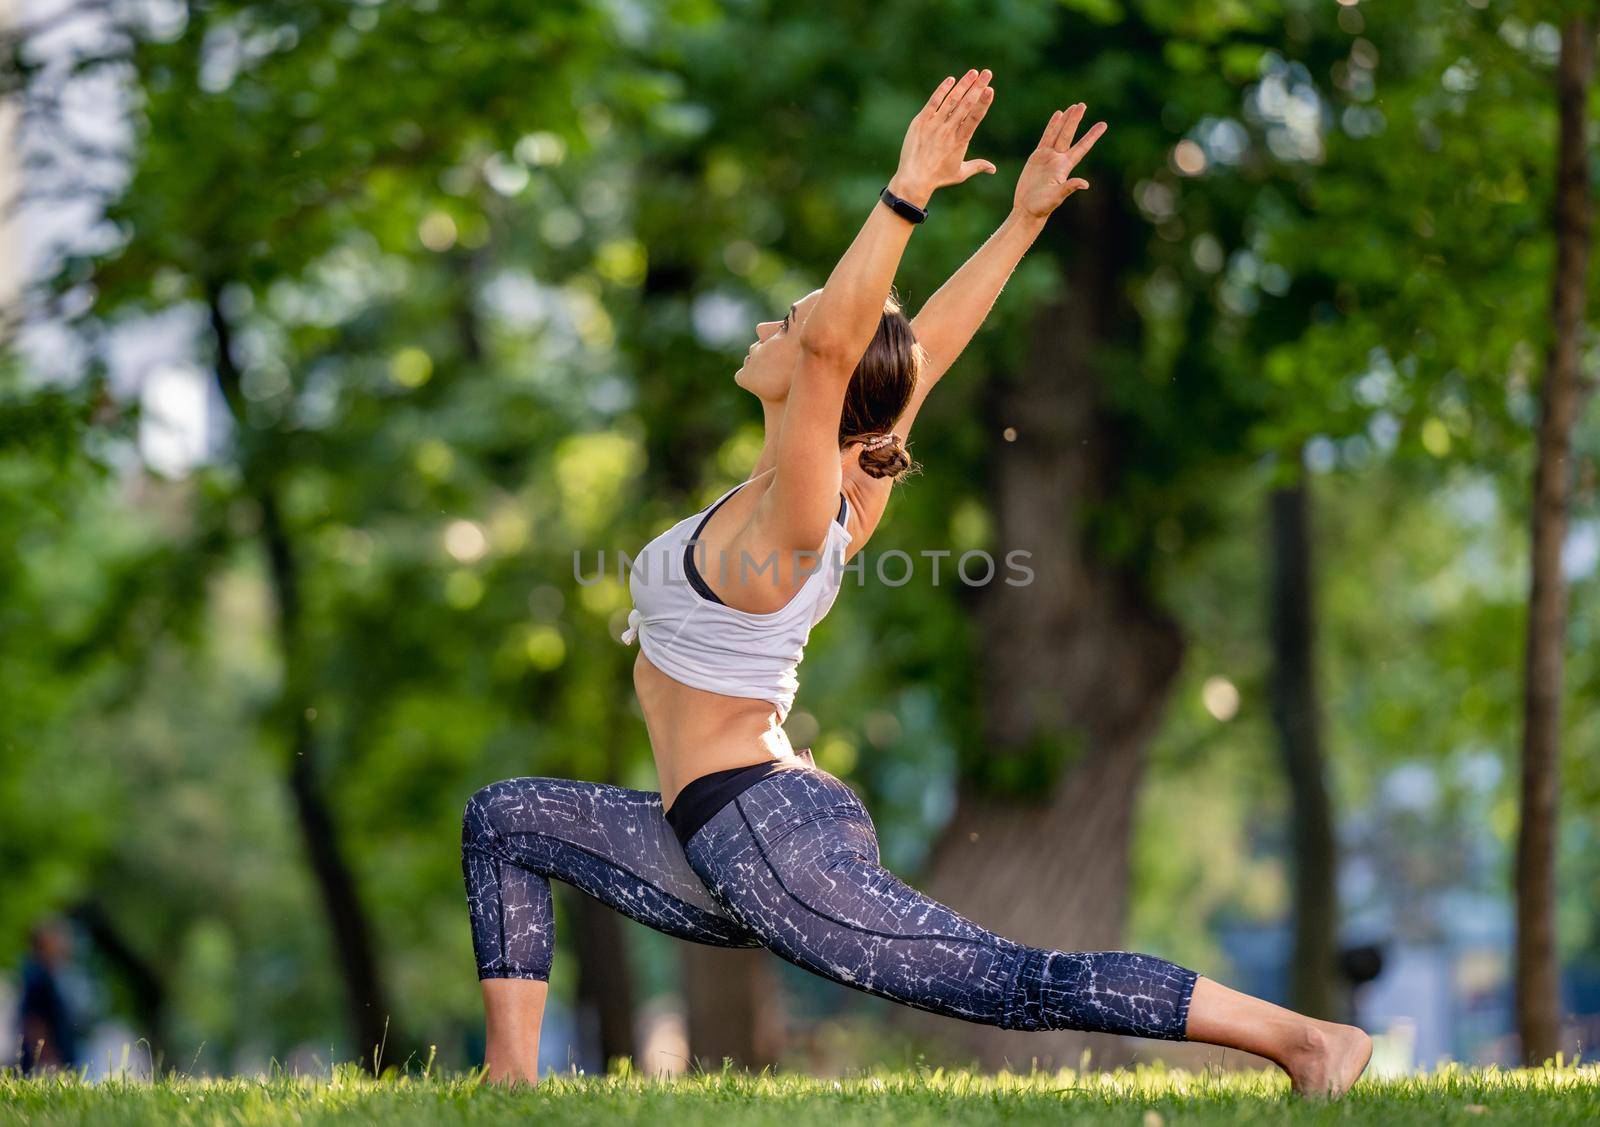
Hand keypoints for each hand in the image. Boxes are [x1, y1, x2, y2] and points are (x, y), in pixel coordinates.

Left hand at [889, 70, 996, 207]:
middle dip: (978, 87)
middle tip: (988, 73)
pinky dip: (942, 91)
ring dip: (963, 85)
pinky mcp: (921, 122)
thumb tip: (993, 169)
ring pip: (951, 100)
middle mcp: (949, 130)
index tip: (990, 89)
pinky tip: (951, 80)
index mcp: (961, 140)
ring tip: (973, 72)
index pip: (976, 117)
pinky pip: (933, 103)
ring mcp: (935, 125)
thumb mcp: (960, 173)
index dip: (984, 103)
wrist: (914, 179)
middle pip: (966, 105)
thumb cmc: (938, 177)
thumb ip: (977, 166)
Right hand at [1013, 103, 1105, 219]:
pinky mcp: (1037, 157)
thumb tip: (1085, 184)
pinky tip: (1057, 115)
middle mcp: (1058, 160)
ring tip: (1073, 107)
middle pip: (1069, 135)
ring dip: (1066, 120)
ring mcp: (1048, 157)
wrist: (1027, 209)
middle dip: (1076, 120)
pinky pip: (1046, 137)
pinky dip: (1052, 126)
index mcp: (1065, 167)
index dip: (1092, 135)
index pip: (1082, 147)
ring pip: (1058, 133)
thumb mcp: (1056, 197)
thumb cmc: (1041, 207)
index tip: (1103, 124)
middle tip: (1082, 104)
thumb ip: (1068, 188)